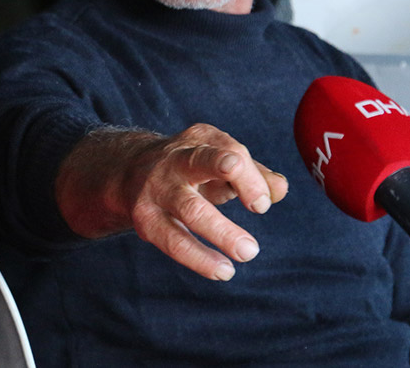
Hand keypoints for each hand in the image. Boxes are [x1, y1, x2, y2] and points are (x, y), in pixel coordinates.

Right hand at [55, 124, 288, 280]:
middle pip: (203, 164)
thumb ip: (255, 175)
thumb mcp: (222, 162)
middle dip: (236, 183)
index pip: (229, 151)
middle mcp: (174, 158)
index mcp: (198, 139)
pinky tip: (222, 270)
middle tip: (260, 207)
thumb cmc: (192, 169)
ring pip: (189, 208)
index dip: (250, 178)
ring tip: (247, 253)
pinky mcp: (145, 218)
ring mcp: (155, 188)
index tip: (262, 205)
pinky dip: (199, 258)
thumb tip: (279, 190)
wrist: (130, 172)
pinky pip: (173, 240)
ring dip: (220, 232)